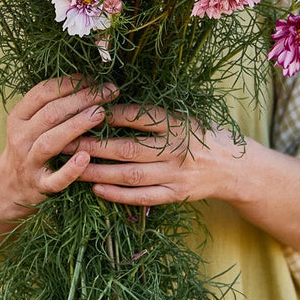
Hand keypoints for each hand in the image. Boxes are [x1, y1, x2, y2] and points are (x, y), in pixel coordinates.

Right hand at [0, 76, 118, 212]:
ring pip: (51, 142)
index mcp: (18, 117)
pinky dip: (70, 170)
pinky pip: (55, 179)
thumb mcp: (31, 122)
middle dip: (82, 99)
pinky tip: (86, 158)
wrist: (10, 186)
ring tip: (101, 114)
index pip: (42, 93)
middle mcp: (20, 137)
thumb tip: (91, 83)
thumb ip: (53, 105)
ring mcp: (29, 162)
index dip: (69, 83)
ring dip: (77, 126)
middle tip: (109, 91)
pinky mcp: (40, 186)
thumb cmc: (31, 146)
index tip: (94, 79)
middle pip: (51, 114)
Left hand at [72, 103, 244, 206]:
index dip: (110, 115)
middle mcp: (176, 149)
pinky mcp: (175, 194)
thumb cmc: (198, 135)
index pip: (139, 117)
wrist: (233, 166)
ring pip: (130, 175)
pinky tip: (96, 188)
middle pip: (128, 149)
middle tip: (65, 141)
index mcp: (177, 123)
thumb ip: (150, 114)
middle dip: (93, 146)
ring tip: (73, 167)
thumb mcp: (180, 116)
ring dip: (98, 172)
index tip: (84, 111)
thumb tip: (106, 103)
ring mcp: (176, 174)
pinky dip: (117, 194)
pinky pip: (142, 197)